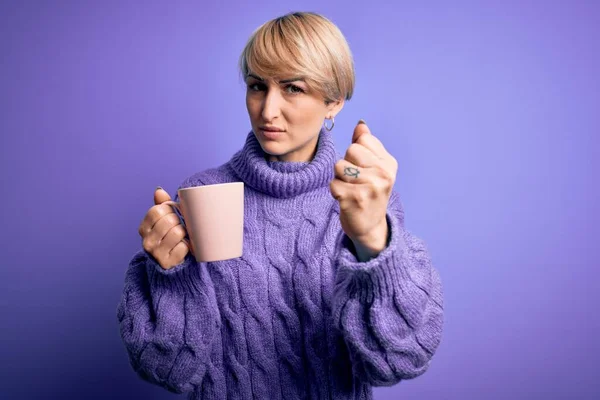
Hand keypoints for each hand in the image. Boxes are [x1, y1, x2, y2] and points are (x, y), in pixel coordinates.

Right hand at [138, 187, 191, 269]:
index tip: (172, 214)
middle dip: (178, 221)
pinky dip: (187, 246)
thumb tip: (159, 190)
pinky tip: (184, 247)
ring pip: (177, 232)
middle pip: (169, 220)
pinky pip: (183, 247)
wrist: (169, 263)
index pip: (157, 210)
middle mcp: (147, 241)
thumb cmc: (168, 237)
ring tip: (182, 237)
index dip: (169, 210)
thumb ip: (161, 205)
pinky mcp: (167, 262)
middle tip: (179, 227)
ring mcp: (156, 253)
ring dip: (184, 233)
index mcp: (144, 228)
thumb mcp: (162, 221)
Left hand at [329, 120, 397, 255]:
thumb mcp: (374, 168)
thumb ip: (367, 145)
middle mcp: (383, 174)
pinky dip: (335, 191)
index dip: (356, 153)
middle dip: (347, 164)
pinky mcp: (353, 199)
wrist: (370, 227)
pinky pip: (333, 183)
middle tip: (355, 181)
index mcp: (389, 164)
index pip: (362, 140)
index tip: (363, 169)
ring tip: (350, 189)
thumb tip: (361, 125)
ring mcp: (369, 187)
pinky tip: (345, 199)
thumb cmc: (369, 193)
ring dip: (339, 178)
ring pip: (339, 166)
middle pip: (350, 150)